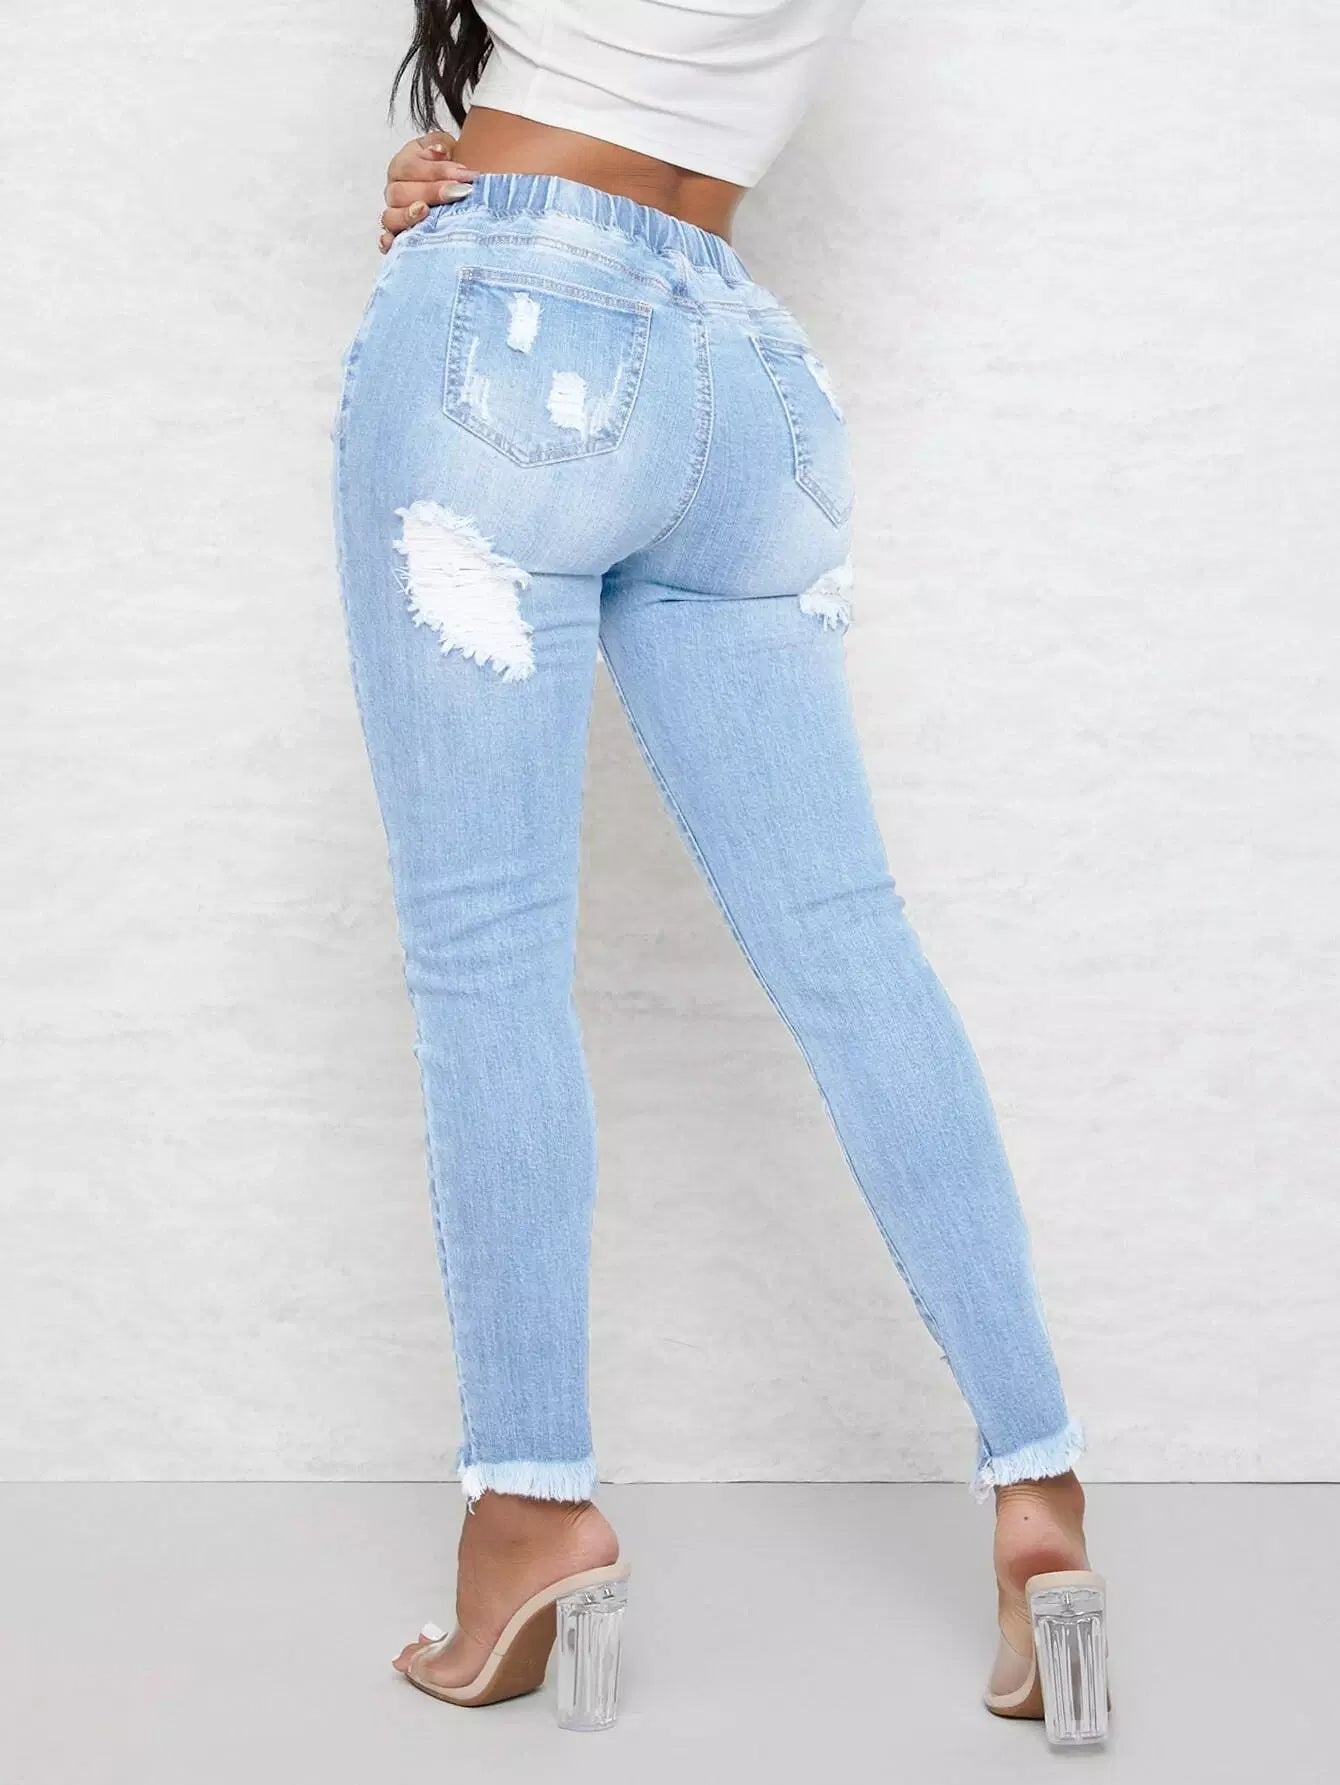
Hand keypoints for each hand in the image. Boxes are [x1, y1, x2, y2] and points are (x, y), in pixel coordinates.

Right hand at [380, 132, 478, 251]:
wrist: (451, 189)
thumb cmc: (446, 169)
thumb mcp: (444, 149)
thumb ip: (441, 145)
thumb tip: (440, 150)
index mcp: (402, 167)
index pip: (412, 167)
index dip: (439, 170)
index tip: (467, 175)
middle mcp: (394, 191)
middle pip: (401, 192)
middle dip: (431, 191)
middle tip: (458, 192)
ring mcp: (394, 215)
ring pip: (390, 217)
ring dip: (408, 215)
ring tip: (426, 211)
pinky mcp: (398, 237)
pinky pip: (388, 242)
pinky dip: (389, 243)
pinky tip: (397, 243)